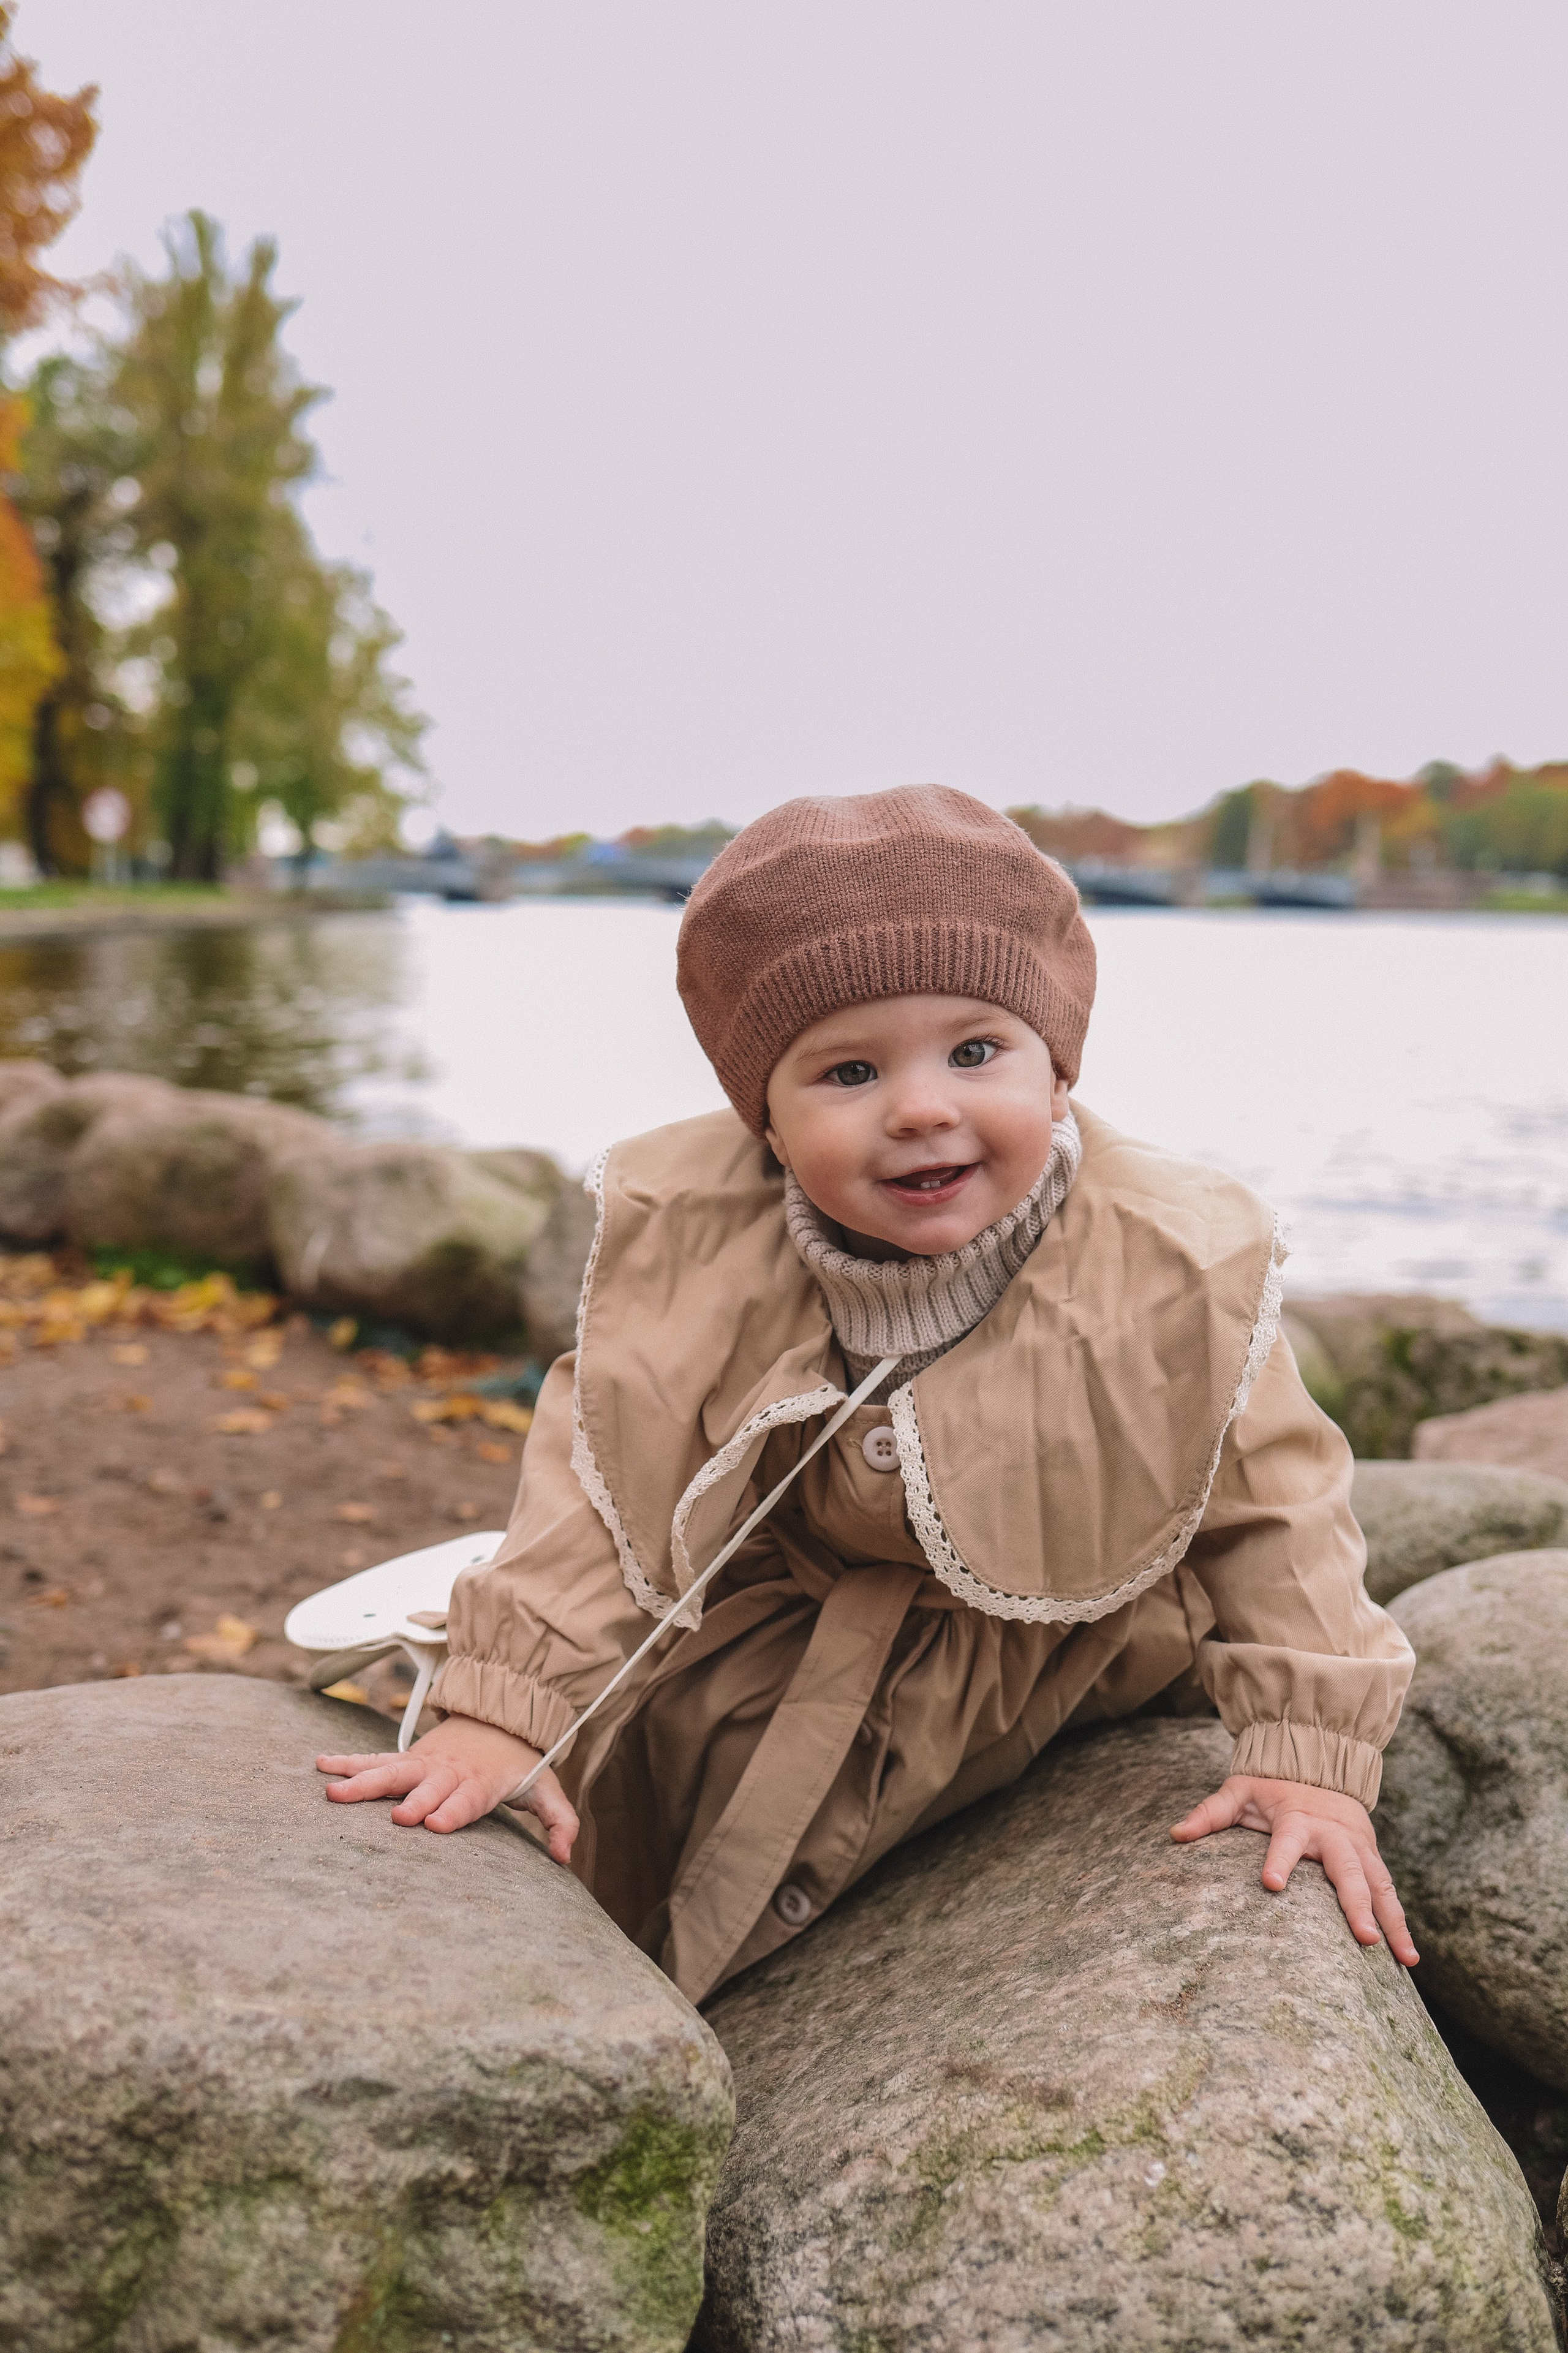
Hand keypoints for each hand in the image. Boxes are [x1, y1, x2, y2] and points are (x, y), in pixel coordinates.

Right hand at [316, 1712, 579, 1861]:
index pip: (467, 1799)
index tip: (433, 1824)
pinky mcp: (408, 1758)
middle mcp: (448, 1772)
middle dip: (414, 1800)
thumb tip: (565, 1858)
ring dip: (363, 1781)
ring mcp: (424, 1763)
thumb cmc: (519, 1763)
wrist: (501, 1717)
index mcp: (480, 1783)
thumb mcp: (547, 1789)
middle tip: (396, 1816)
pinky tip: (321, 1764)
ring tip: (332, 1792)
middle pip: (428, 1787)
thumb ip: (560, 1822)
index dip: (452, 1811)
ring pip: (392, 1771)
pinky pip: (375, 1759)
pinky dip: (348, 1761)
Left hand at [1170, 1774, 1417, 1965]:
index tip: (1270, 1884)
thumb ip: (1210, 1813)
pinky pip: (1390, 1892)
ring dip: (1392, 1922)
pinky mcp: (1372, 1859)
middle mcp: (1334, 1835)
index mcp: (1298, 1818)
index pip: (1287, 1839)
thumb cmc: (1272, 1786)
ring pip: (1380, 1886)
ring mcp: (1358, 1848)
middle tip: (1364, 1939)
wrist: (1318, 1763)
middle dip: (1358, 1905)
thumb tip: (1174, 1834)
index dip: (1278, 1859)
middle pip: (1348, 1871)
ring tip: (1404, 1959)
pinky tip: (1409, 1956)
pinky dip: (1400, 1922)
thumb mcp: (1239, 1791)